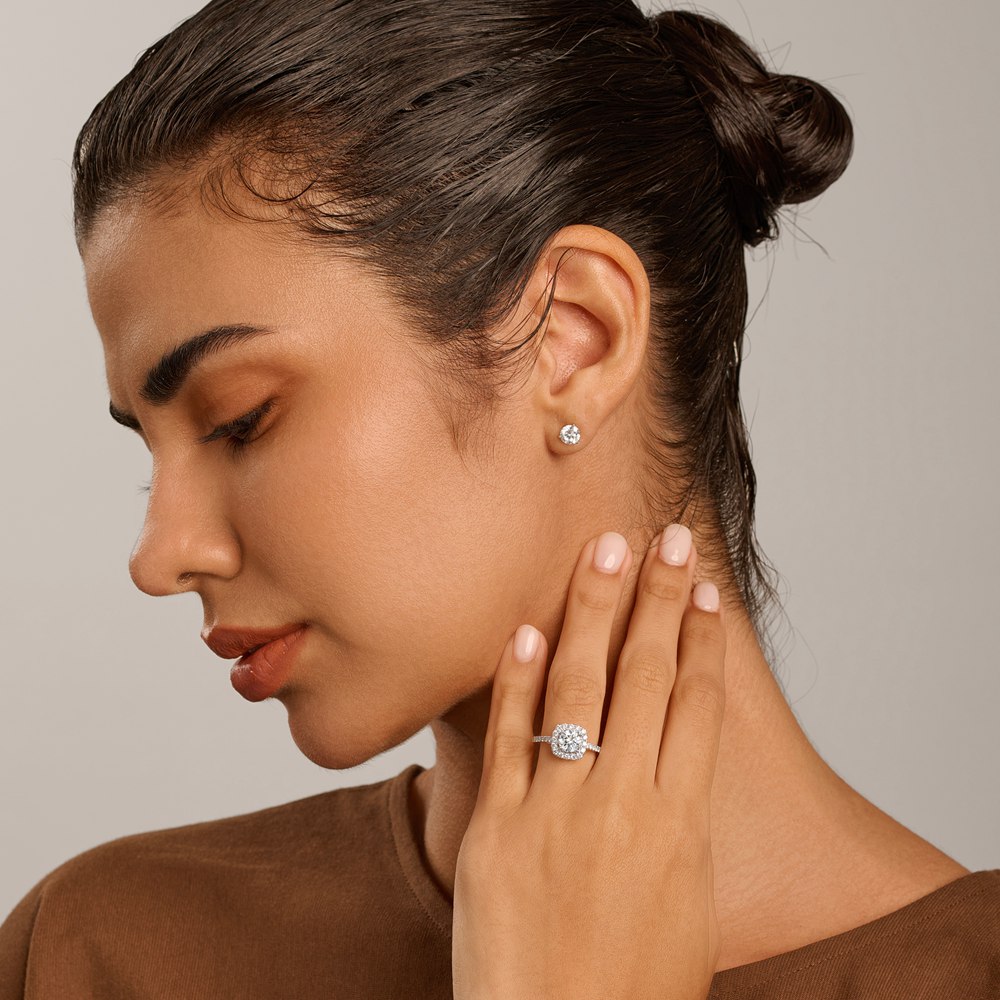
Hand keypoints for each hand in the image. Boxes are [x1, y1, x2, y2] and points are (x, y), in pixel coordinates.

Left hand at [452, 525, 726, 999]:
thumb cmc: (636, 990)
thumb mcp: (688, 901)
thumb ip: (680, 819)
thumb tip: (676, 750)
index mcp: (682, 824)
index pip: (698, 704)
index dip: (702, 640)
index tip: (704, 590)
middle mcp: (624, 805)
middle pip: (647, 676)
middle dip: (659, 599)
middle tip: (665, 537)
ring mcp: (557, 813)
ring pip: (581, 688)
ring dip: (595, 612)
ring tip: (604, 552)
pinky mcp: (498, 830)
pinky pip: (510, 740)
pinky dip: (519, 682)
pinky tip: (529, 630)